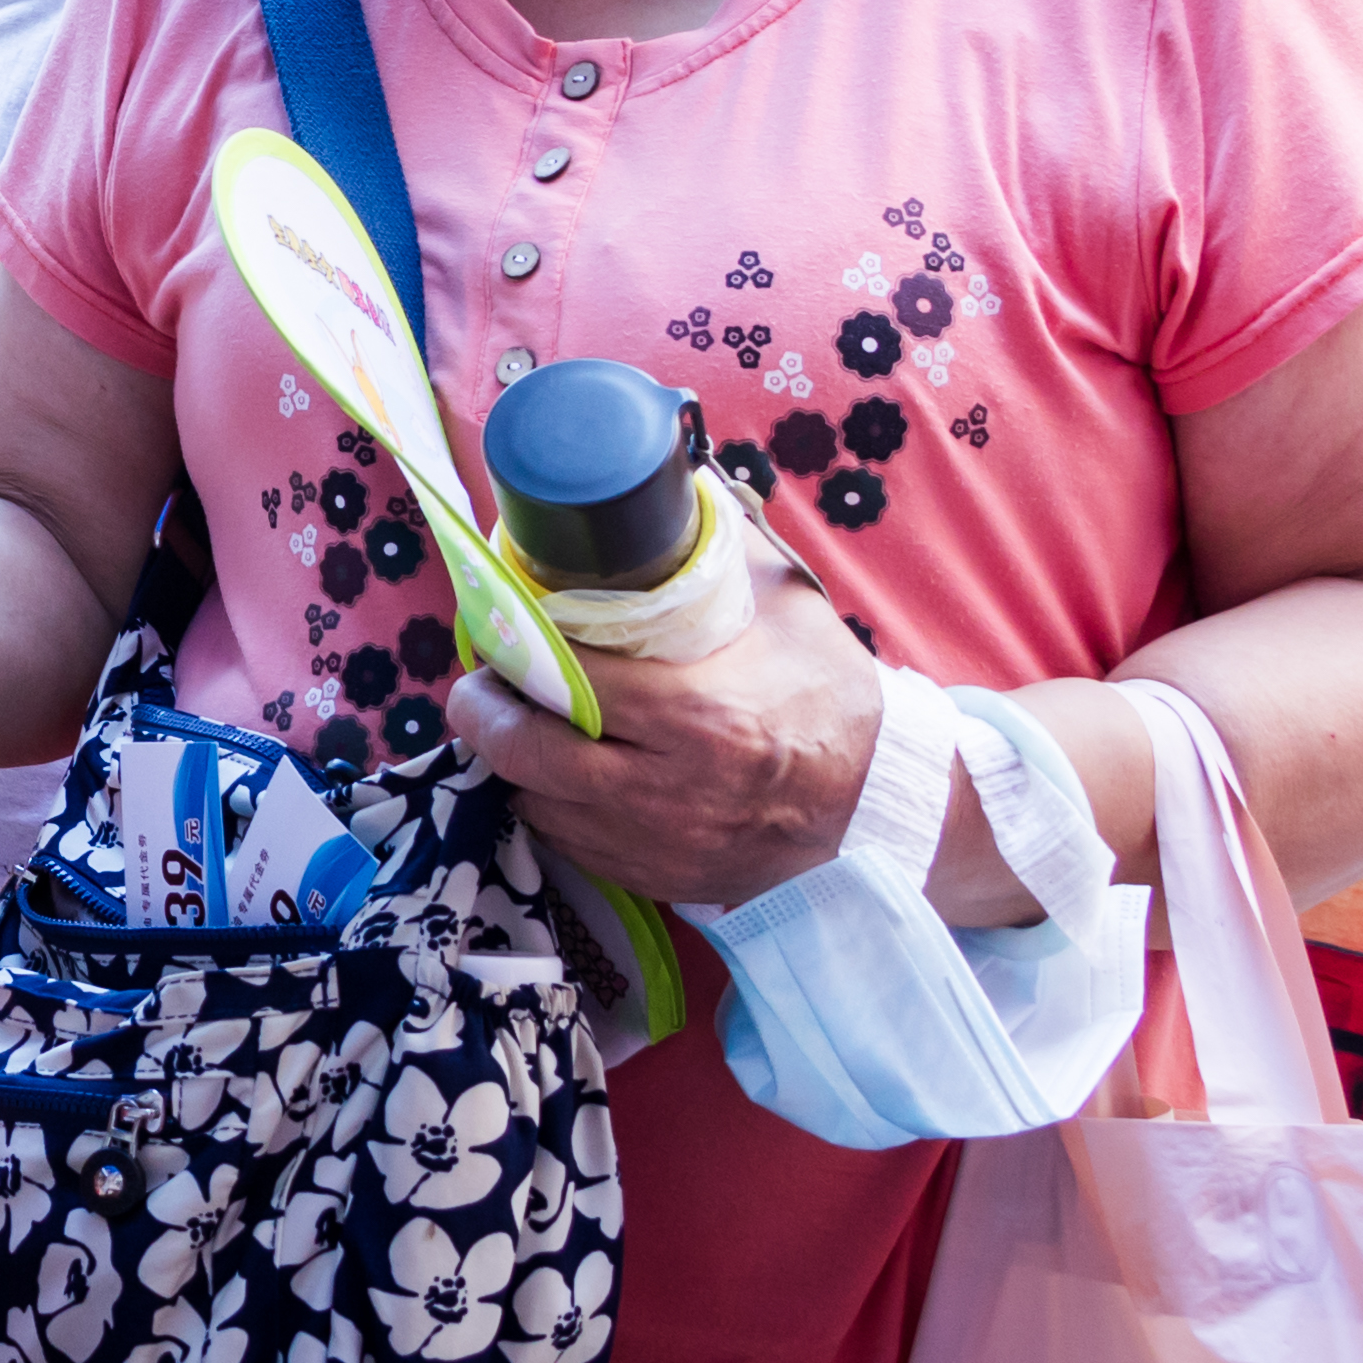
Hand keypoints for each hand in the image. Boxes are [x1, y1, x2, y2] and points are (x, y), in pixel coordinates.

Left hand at [440, 562, 891, 910]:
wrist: (881, 803)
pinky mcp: (662, 880)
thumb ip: (724, 547)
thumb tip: (676, 483)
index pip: (568, 680)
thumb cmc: (831, 701)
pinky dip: (553, 811)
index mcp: (696, 715)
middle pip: (529, 754)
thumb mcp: (786, 610)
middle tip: (480, 685)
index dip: (518, 651)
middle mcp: (669, 789)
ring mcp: (661, 844)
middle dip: (485, 715)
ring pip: (539, 808)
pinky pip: (572, 848)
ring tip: (514, 725)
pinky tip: (555, 778)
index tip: (499, 629)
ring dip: (514, 767)